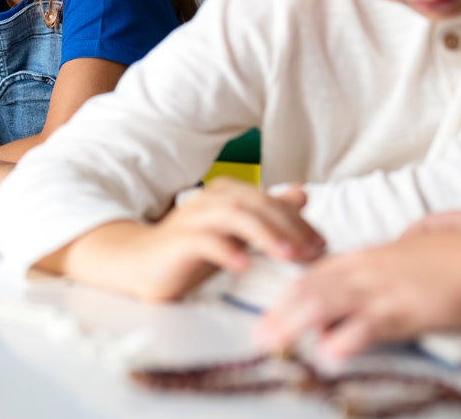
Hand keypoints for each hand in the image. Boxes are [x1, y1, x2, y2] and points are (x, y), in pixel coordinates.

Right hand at [54, 178, 324, 300]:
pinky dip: (226, 251)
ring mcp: (192, 218)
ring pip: (234, 216)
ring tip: (289, 256)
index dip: (299, 221)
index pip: (270, 200)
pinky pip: (204, 241)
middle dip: (290, 227)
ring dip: (265, 235)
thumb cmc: (190, 252)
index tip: (322, 246)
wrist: (138, 264)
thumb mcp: (234, 234)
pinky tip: (243, 266)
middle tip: (313, 252)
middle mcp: (210, 199)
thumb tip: (301, 195)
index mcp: (225, 193)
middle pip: (257, 205)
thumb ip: (266, 215)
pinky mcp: (177, 242)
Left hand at [255, 232, 460, 363]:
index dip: (292, 291)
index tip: (272, 309)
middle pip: (313, 287)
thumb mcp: (425, 244)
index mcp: (374, 255)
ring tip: (275, 344)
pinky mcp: (409, 312)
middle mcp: (372, 270)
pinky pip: (370, 326)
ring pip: (328, 303)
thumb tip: (394, 249)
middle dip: (281, 312)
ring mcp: (388, 290)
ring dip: (295, 325)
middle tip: (260, 334)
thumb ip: (401, 251)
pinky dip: (347, 339)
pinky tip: (329, 353)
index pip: (319, 271)